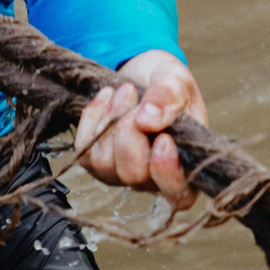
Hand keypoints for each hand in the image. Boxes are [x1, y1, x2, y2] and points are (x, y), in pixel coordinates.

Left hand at [76, 50, 204, 207]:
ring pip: (104, 163)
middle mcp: (152, 179)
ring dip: (111, 119)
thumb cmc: (169, 86)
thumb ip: (169, 97)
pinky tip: (106, 96)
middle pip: (133, 174)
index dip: (167, 173)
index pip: (179, 195)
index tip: (163, 139)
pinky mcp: (95, 161)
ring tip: (125, 90)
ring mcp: (120, 173)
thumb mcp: (178, 81)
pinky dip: (93, 117)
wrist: (144, 74)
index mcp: (186, 168)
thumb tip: (148, 119)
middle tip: (135, 94)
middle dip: (129, 132)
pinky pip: (84, 148)